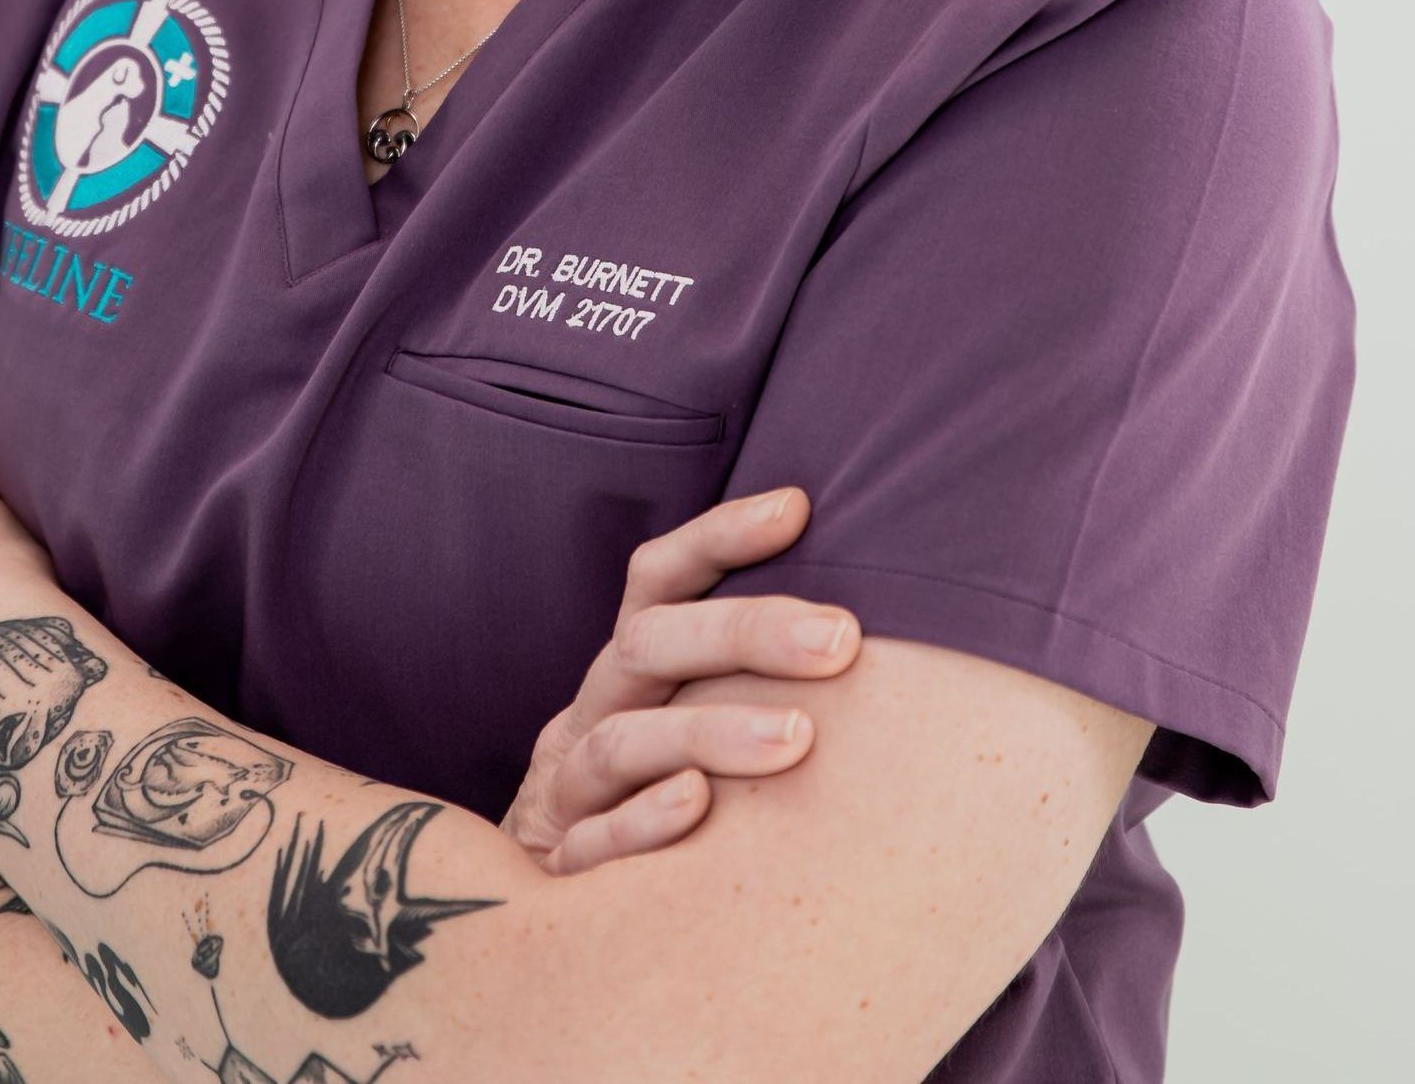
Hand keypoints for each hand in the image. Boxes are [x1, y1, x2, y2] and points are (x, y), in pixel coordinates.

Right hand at [499, 485, 859, 875]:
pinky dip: (641, 821)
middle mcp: (595, 711)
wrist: (550, 907)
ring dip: (710, 731)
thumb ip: (748, 673)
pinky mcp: (559, 868)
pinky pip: (593, 841)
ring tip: (798, 737)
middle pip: (648, 644)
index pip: (658, 579)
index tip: (795, 507)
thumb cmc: (658, 792)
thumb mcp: (687, 717)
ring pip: (620, 741)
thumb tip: (863, 618)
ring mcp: (568, 789)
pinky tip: (698, 806)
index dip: (718, 537)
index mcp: (629, 668)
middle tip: (839, 638)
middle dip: (744, 631)